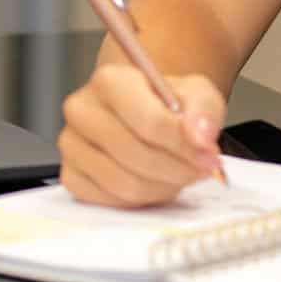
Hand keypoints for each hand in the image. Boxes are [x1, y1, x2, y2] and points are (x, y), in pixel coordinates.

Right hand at [59, 62, 227, 206]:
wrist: (145, 111)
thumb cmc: (167, 103)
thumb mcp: (197, 94)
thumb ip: (203, 112)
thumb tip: (201, 137)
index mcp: (110, 81)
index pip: (148, 121)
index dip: (184, 145)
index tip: (209, 156)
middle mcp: (82, 109)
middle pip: (137, 155)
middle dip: (178, 168)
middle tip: (201, 169)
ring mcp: (71, 144)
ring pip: (125, 183)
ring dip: (164, 185)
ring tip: (180, 173)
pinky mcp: (70, 174)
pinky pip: (111, 200)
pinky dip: (142, 198)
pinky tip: (156, 182)